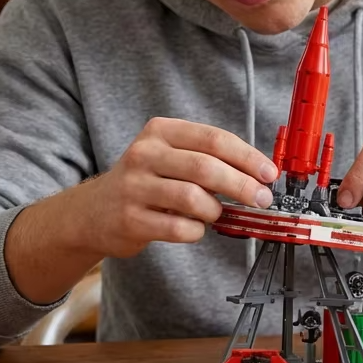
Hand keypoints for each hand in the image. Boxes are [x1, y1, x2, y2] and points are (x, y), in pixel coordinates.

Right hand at [73, 117, 277, 256]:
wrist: (93, 212)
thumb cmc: (146, 181)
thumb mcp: (171, 156)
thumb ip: (209, 159)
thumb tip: (259, 175)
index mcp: (161, 131)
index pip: (214, 139)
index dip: (247, 157)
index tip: (269, 173)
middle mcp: (145, 154)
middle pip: (206, 167)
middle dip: (242, 185)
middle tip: (261, 199)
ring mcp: (134, 187)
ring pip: (193, 198)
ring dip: (216, 210)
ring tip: (217, 213)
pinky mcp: (130, 219)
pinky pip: (178, 227)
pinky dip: (196, 231)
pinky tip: (195, 228)